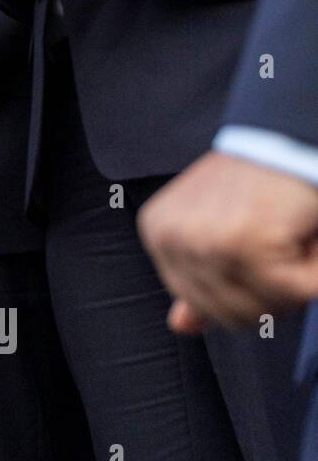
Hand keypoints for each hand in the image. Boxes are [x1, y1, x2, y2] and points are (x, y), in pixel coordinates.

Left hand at [138, 152, 317, 333]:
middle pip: (230, 316)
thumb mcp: (222, 231)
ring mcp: (202, 244)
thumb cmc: (263, 181)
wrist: (290, 134)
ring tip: (295, 236)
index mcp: (158, 235)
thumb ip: (204, 283)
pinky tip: (309, 234)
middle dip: (273, 291)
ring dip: (298, 280)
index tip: (268, 251)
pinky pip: (293, 293)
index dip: (249, 291)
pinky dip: (317, 272)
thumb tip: (180, 326)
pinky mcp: (243, 245)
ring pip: (263, 310)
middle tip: (286, 243)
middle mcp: (170, 240)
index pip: (202, 305)